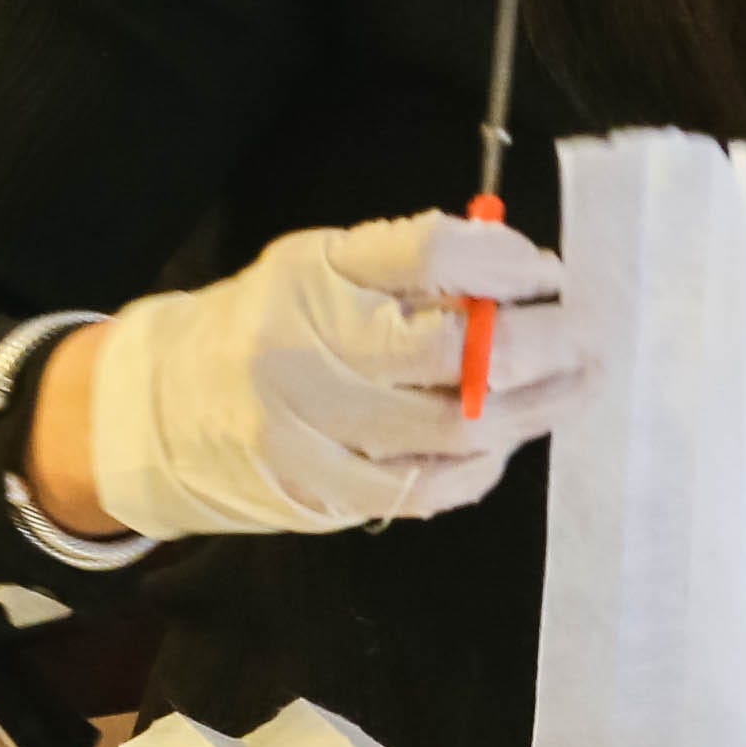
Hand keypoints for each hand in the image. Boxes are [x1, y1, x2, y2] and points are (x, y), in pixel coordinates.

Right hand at [54, 213, 583, 540]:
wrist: (158, 406)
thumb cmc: (267, 323)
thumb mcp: (323, 267)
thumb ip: (410, 269)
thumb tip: (519, 276)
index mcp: (313, 274)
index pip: (428, 254)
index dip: (505, 262)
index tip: (549, 272)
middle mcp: (306, 349)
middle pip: (455, 354)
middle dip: (543, 347)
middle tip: (588, 340)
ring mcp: (309, 430)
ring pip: (453, 430)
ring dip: (531, 411)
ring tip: (572, 389)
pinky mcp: (315, 492)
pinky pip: (425, 489)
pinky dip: (480, 468)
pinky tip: (502, 442)